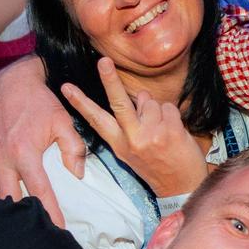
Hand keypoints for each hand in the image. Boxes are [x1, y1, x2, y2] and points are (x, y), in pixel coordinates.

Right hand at [0, 57, 83, 226]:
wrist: (11, 81)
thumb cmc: (40, 101)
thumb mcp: (63, 120)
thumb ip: (73, 148)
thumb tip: (77, 174)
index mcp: (24, 153)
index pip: (38, 192)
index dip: (50, 213)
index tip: (58, 230)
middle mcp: (3, 159)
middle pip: (10, 200)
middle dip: (23, 218)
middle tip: (38, 232)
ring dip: (4, 210)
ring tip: (18, 224)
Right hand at [61, 58, 210, 197]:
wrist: (182, 187)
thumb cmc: (157, 166)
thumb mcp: (131, 153)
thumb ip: (128, 127)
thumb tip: (136, 98)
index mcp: (118, 145)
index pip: (96, 120)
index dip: (80, 103)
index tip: (66, 88)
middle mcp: (132, 139)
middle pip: (119, 102)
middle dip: (110, 79)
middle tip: (104, 60)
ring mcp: (151, 134)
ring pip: (148, 101)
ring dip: (155, 109)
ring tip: (160, 128)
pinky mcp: (170, 130)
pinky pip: (167, 106)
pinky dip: (171, 114)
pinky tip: (173, 131)